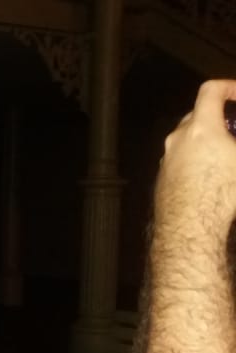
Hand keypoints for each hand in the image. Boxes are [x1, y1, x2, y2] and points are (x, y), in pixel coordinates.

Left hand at [157, 80, 235, 222]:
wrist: (190, 227)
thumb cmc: (222, 193)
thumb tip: (233, 145)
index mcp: (200, 128)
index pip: (210, 90)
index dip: (228, 87)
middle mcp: (177, 139)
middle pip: (196, 115)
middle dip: (218, 118)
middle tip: (235, 130)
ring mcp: (167, 159)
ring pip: (187, 140)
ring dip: (207, 141)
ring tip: (225, 156)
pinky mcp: (163, 178)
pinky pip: (180, 160)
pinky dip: (196, 160)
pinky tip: (210, 177)